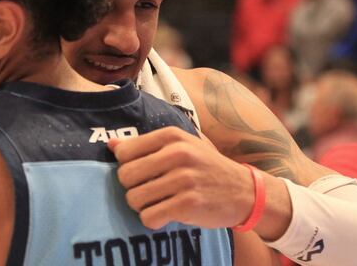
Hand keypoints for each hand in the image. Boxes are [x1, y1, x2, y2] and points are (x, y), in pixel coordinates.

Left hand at [108, 126, 253, 229]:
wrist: (245, 191)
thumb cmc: (206, 167)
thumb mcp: (181, 146)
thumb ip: (146, 144)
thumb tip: (111, 145)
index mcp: (172, 136)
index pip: (124, 152)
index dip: (127, 166)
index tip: (141, 173)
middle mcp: (178, 154)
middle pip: (125, 176)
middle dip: (132, 188)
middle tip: (148, 191)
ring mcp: (184, 180)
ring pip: (134, 199)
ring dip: (142, 206)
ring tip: (158, 202)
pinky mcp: (188, 205)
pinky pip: (149, 217)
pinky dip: (153, 220)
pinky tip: (165, 214)